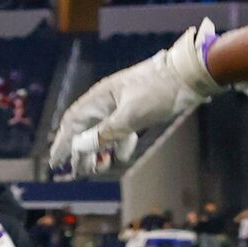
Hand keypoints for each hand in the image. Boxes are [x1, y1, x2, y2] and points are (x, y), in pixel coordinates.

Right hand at [52, 19, 217, 169]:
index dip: (63, 144)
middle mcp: (106, 101)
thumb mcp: (132, 115)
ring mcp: (121, 104)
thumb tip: (82, 147)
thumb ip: (106, 132)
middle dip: (80, 152)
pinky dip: (118, 144)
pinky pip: (120, 130)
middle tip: (78, 171)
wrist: (191, 74)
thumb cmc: (160, 91)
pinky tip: (121, 154)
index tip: (57, 162)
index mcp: (99, 98)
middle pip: (85, 130)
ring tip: (99, 167)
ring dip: (100, 151)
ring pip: (103, 132)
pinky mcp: (136, 108)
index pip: (72, 124)